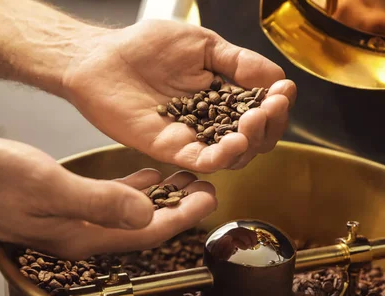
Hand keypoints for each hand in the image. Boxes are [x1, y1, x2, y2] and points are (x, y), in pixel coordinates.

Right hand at [0, 138, 216, 258]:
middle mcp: (84, 234)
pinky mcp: (65, 204)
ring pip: (131, 212)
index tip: (210, 198)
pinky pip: (111, 199)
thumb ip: (99, 202)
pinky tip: (148, 176)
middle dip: (180, 207)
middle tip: (207, 186)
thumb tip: (146, 214)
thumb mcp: (46, 187)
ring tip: (187, 178)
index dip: (182, 217)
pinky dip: (133, 188)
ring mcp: (75, 220)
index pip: (147, 232)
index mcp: (83, 236)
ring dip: (161, 196)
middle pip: (145, 225)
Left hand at [63, 19, 296, 172]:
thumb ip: (239, 61)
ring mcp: (195, 138)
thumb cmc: (147, 47)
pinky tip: (234, 143)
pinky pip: (203, 162)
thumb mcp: (203, 44)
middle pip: (257, 138)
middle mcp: (215, 121)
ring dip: (252, 142)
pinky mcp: (172, 149)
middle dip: (271, 124)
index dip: (278, 105)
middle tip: (269, 107)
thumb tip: (277, 77)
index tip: (282, 91)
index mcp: (226, 95)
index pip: (264, 110)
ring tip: (252, 121)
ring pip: (235, 155)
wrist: (101, 58)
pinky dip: (222, 157)